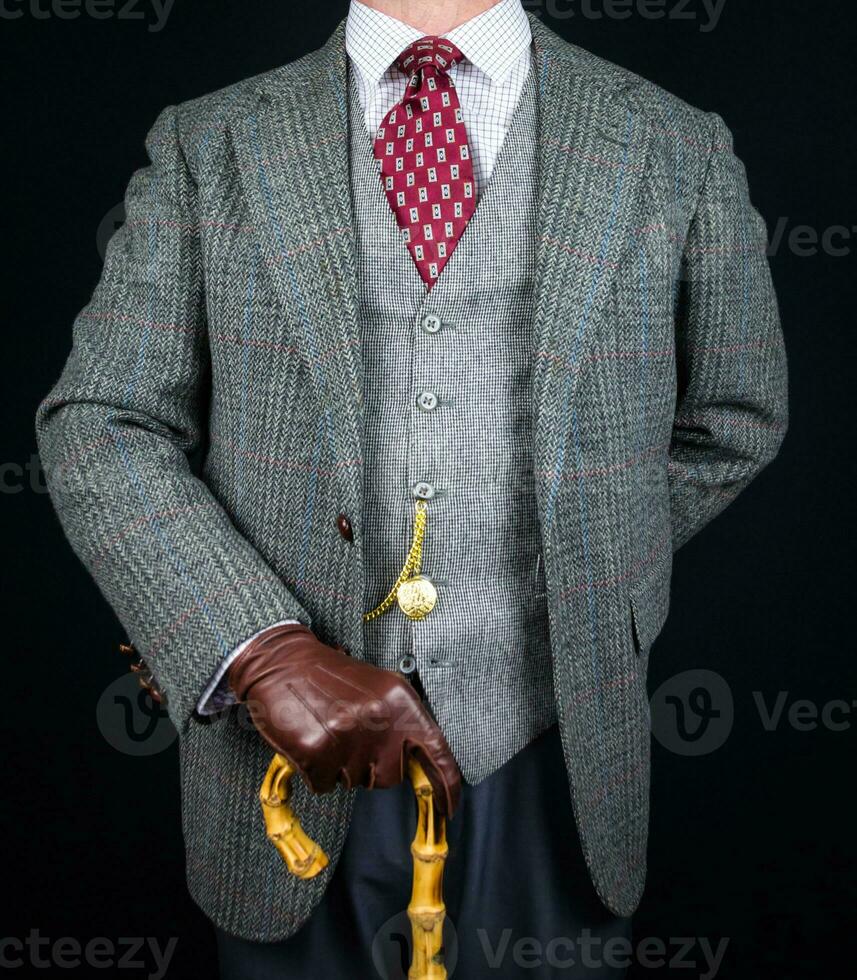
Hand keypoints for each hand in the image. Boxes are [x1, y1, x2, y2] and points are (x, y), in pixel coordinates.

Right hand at [228, 623, 461, 815]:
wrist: (283, 662)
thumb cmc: (330, 678)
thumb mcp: (378, 688)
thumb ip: (401, 721)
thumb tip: (422, 763)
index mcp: (400, 700)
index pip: (436, 749)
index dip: (446, 785)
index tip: (449, 808)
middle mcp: (379, 719)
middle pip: (391, 776)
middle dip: (373, 768)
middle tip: (352, 738)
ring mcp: (347, 737)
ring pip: (354, 782)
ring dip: (341, 767)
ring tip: (329, 732)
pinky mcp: (316, 751)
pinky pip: (323, 785)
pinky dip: (315, 771)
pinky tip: (310, 741)